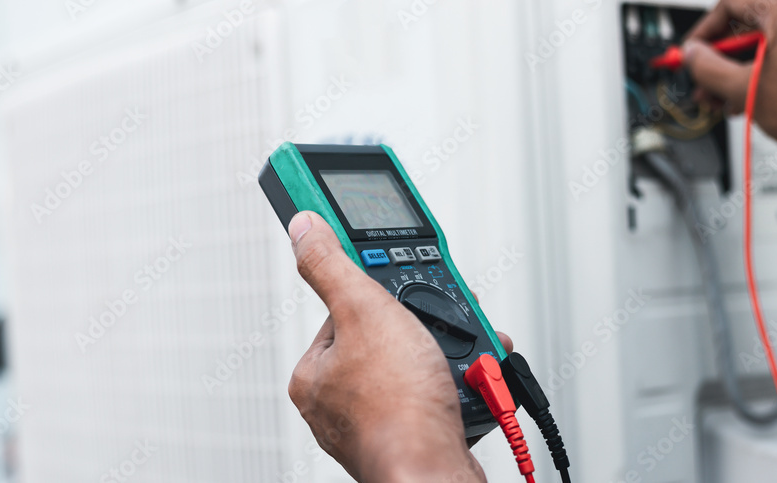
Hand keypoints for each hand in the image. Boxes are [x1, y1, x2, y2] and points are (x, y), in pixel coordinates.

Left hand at [285, 211, 512, 482]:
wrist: (436, 472)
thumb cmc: (398, 409)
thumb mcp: (364, 311)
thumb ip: (332, 266)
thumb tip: (304, 227)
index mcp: (315, 373)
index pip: (345, 310)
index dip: (380, 292)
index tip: (399, 279)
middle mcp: (339, 401)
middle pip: (388, 335)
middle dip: (426, 324)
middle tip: (444, 320)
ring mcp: (378, 421)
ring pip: (419, 363)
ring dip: (451, 349)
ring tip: (466, 352)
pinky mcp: (414, 436)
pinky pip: (440, 394)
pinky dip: (462, 381)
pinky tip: (473, 379)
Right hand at [683, 0, 776, 165]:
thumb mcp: (743, 88)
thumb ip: (708, 68)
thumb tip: (690, 55)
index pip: (729, 5)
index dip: (702, 32)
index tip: (690, 54)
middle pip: (742, 27)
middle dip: (716, 59)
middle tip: (702, 83)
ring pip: (757, 44)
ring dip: (732, 71)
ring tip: (720, 99)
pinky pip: (775, 55)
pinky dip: (754, 73)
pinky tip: (742, 100)